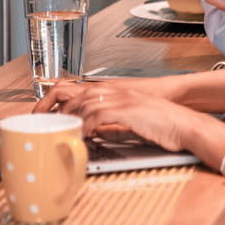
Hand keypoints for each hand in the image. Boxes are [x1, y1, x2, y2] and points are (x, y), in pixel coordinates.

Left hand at [35, 80, 195, 151]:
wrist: (185, 125)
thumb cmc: (162, 125)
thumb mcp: (131, 122)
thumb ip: (111, 125)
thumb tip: (95, 133)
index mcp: (114, 92)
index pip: (76, 88)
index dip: (54, 99)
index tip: (40, 114)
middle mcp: (115, 92)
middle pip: (74, 92)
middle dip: (52, 107)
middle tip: (39, 123)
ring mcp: (122, 99)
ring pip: (83, 103)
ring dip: (69, 119)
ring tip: (59, 132)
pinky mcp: (127, 110)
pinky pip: (98, 116)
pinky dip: (87, 126)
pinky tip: (83, 136)